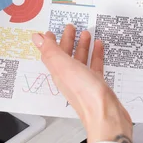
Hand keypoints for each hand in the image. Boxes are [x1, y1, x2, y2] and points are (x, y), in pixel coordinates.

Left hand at [32, 25, 132, 142]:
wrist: (106, 115)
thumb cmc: (85, 94)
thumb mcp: (64, 67)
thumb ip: (50, 52)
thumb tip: (36, 38)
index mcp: (59, 73)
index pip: (51, 54)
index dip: (50, 42)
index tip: (51, 31)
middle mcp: (69, 77)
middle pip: (66, 55)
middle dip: (67, 40)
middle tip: (71, 27)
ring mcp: (84, 81)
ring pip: (81, 60)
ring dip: (82, 46)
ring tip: (86, 33)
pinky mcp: (98, 85)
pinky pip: (95, 66)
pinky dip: (96, 55)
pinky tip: (99, 46)